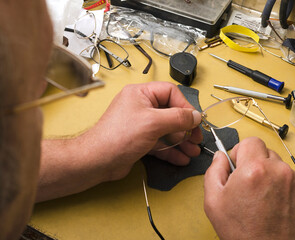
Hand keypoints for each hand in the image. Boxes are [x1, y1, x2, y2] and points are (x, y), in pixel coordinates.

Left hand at [38, 82, 201, 200]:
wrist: (98, 161)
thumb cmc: (119, 136)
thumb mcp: (154, 123)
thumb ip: (178, 118)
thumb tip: (195, 116)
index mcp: (141, 94)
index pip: (170, 93)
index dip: (185, 106)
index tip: (195, 120)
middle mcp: (140, 107)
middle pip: (170, 113)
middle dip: (186, 127)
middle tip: (197, 138)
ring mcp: (140, 125)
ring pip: (167, 130)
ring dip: (181, 141)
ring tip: (193, 151)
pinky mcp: (139, 140)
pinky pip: (160, 142)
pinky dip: (171, 150)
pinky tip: (181, 158)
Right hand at [204, 137, 294, 239]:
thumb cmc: (243, 233)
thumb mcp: (213, 201)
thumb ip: (213, 171)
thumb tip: (220, 157)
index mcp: (254, 169)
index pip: (250, 141)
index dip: (241, 152)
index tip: (239, 164)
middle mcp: (278, 171)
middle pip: (265, 153)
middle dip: (255, 164)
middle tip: (249, 184)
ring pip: (279, 166)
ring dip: (270, 175)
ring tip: (263, 198)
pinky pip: (293, 180)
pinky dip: (284, 187)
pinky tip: (275, 204)